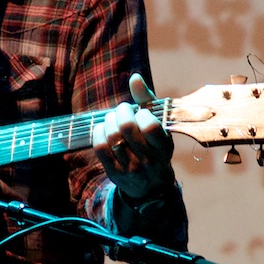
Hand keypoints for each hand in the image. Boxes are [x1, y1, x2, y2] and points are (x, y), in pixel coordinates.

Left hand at [92, 73, 175, 202]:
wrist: (152, 185)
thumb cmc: (155, 147)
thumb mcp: (160, 125)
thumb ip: (147, 101)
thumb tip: (134, 78)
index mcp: (164, 148)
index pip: (150, 126)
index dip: (142, 113)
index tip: (141, 112)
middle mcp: (149, 160)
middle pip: (126, 128)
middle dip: (121, 112)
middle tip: (123, 110)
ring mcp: (131, 169)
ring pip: (111, 137)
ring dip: (109, 120)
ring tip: (113, 118)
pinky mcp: (114, 173)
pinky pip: (100, 147)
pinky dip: (98, 132)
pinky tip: (104, 128)